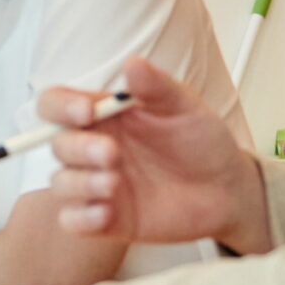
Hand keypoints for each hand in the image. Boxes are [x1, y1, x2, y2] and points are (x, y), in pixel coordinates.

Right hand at [44, 58, 272, 254]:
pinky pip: (72, 221)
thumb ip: (156, 87)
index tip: (87, 112)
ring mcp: (97, 184)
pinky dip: (82, 218)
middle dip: (79, 148)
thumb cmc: (201, 142)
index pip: (57, 104)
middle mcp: (93, 149)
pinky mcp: (107, 219)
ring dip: (80, 183)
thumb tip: (132, 63)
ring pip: (60, 183)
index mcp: (104, 115)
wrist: (228, 189)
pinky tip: (107, 214)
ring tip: (114, 185)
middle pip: (57, 144)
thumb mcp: (185, 107)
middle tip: (113, 154)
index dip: (61, 106)